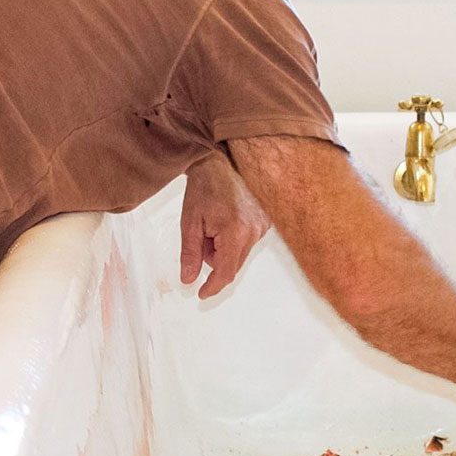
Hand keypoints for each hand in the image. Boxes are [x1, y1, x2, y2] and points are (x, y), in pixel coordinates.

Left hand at [180, 154, 269, 298]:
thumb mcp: (190, 222)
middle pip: (233, 264)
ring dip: (223, 247)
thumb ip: (190, 254)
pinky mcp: (266, 221)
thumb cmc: (205, 187)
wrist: (222, 161)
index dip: (212, 287)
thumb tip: (188, 279)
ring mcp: (263, 226)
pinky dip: (233, 238)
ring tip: (213, 224)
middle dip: (213, 259)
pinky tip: (225, 219)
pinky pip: (248, 241)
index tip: (201, 294)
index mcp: (235, 232)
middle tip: (201, 237)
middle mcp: (255, 231)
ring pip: (239, 253)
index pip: (226, 272)